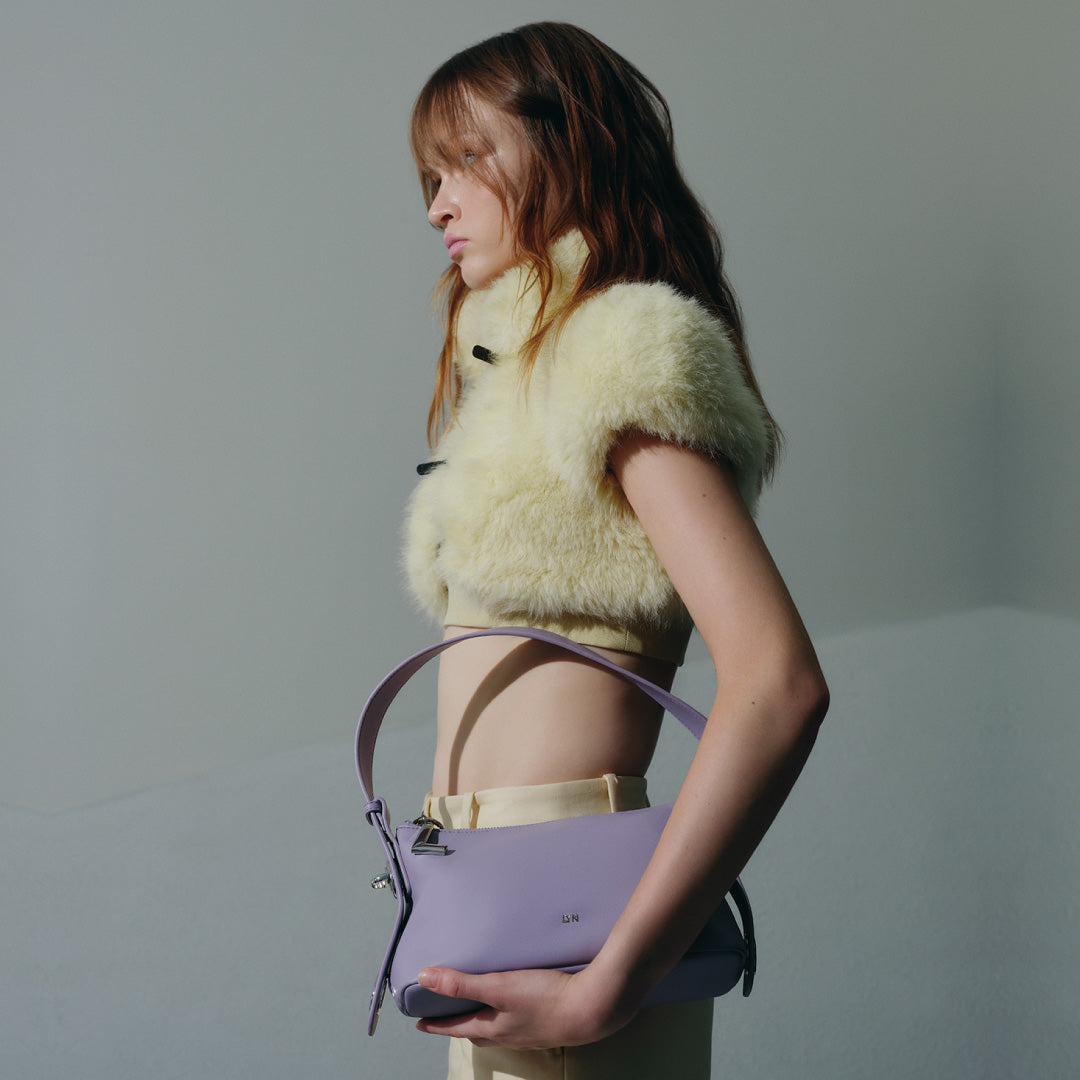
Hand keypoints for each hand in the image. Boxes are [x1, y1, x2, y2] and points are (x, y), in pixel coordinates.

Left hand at [413, 966, 636, 1049]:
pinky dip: (508, 1015)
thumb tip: (425, 978)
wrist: (592, 1009)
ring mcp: (529, 1032)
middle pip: (477, 1031)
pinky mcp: (547, 1022)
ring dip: (485, 1019)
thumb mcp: (499, 986)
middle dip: (460, 1023)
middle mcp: (509, 1034)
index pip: (456, 1027)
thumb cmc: (545, 999)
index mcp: (493, 1027)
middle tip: (447, 1015)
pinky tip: (517, 1005)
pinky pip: (518, 1022)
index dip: (436, 1024)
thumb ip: (462, 983)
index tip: (420, 1023)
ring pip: (498, 1029)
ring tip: (480, 1007)